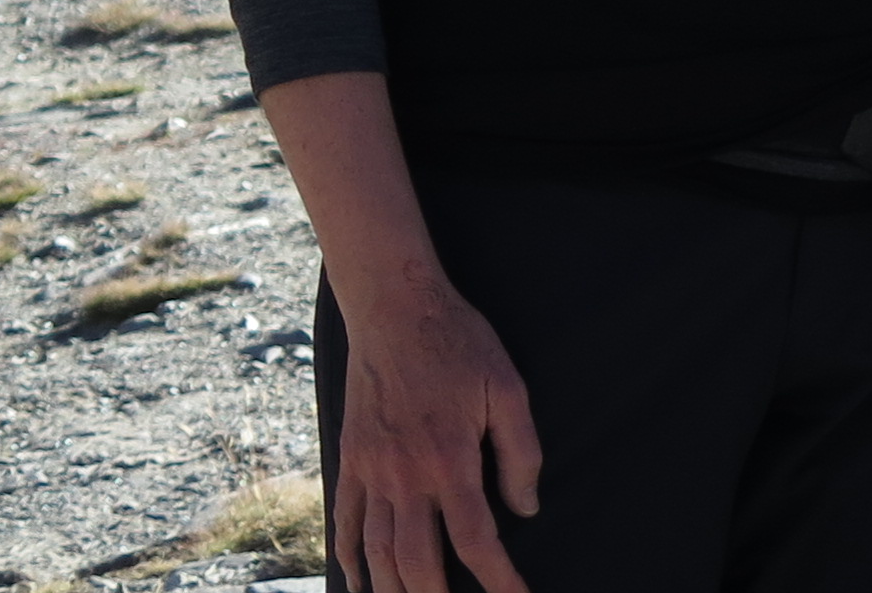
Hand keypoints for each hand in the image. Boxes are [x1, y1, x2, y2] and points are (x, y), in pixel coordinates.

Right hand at [332, 266, 542, 592]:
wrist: (392, 307)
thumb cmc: (457, 341)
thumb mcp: (506, 386)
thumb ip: (521, 452)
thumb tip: (526, 510)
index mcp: (449, 460)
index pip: (476, 542)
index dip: (499, 581)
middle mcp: (406, 476)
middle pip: (418, 564)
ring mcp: (372, 471)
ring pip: (378, 554)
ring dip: (394, 592)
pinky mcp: (351, 460)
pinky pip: (346, 522)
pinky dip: (350, 559)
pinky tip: (360, 583)